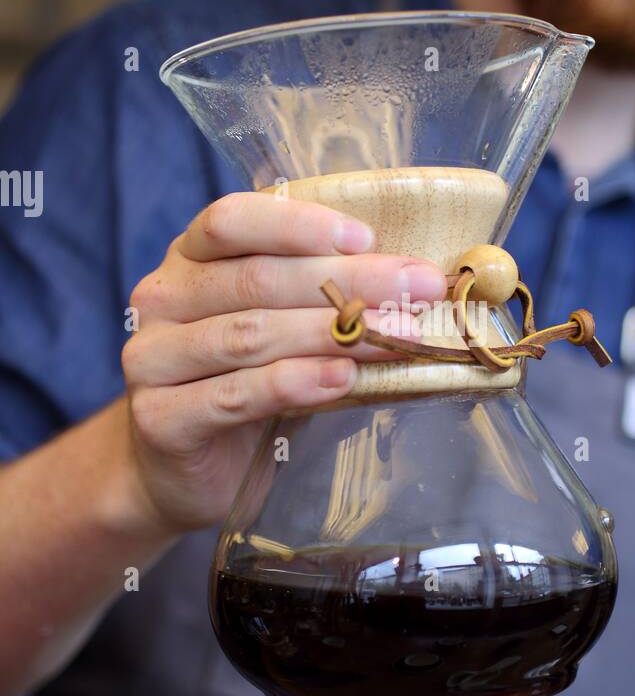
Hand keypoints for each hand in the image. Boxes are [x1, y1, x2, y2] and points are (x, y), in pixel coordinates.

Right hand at [121, 189, 445, 530]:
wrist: (183, 474)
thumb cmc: (247, 387)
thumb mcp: (281, 330)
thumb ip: (319, 299)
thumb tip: (414, 281)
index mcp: (189, 260)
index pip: (231, 220)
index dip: (298, 224)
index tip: (367, 237)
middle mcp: (162, 300)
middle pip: (256, 278)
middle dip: (348, 281)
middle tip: (419, 289)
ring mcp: (153, 360)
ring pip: (250, 335)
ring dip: (333, 333)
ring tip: (398, 336)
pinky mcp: (161, 419)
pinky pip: (236, 395)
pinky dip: (295, 383)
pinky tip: (342, 379)